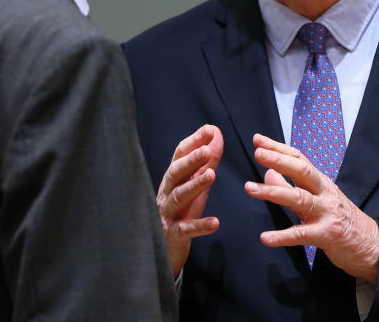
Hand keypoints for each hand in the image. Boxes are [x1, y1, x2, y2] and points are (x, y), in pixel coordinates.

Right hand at [157, 124, 223, 276]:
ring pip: (178, 197)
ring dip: (195, 185)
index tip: (209, 130)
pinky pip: (185, 230)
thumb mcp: (195, 185)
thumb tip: (216, 134)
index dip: (194, 142)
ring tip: (212, 175)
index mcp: (173, 179)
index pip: (179, 156)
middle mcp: (167, 193)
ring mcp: (168, 214)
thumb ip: (206, 162)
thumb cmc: (181, 211)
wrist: (162, 250)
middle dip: (191, 161)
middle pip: (176, 173)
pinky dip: (200, 226)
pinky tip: (215, 222)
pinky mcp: (173, 235)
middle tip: (207, 150)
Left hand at [244, 133, 378, 283]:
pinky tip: (265, 238)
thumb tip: (268, 172)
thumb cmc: (340, 219)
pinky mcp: (327, 235)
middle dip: (280, 160)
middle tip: (259, 153)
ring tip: (251, 188)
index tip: (258, 139)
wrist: (370, 245)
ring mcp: (326, 213)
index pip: (299, 159)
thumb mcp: (317, 199)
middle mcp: (324, 193)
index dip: (279, 148)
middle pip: (302, 171)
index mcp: (320, 182)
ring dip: (273, 192)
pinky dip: (283, 236)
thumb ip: (290, 186)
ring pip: (299, 198)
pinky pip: (302, 235)